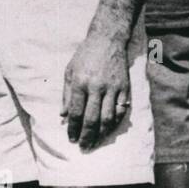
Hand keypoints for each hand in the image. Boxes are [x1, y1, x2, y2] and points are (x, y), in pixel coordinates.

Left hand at [62, 31, 130, 150]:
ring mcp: (112, 88)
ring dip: (101, 133)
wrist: (107, 40)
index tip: (71, 139)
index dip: (73, 129)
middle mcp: (96, 87)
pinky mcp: (124, 87)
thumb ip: (66, 95)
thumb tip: (63, 116)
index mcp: (80, 83)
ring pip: (108, 118)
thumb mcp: (69, 72)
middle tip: (84, 147)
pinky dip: (115, 122)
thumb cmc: (85, 56)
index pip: (76, 113)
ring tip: (96, 142)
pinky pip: (120, 110)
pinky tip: (109, 129)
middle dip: (87, 136)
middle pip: (92, 119)